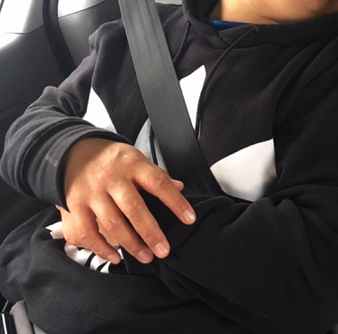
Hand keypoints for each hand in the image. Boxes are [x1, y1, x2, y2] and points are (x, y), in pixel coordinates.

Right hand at [61, 138, 195, 264]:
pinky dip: (101, 248)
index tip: (189, 219)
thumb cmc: (112, 159)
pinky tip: (116, 258)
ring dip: (131, 244)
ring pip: (112, 222)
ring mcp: (93, 192)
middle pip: (134, 208)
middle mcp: (113, 178)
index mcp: (133, 164)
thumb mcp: (136, 159)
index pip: (159, 183)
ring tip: (146, 257)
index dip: (176, 202)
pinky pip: (88, 231)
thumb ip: (156, 175)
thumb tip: (179, 187)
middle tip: (164, 251)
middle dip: (151, 232)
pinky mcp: (76, 205)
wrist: (75, 151)